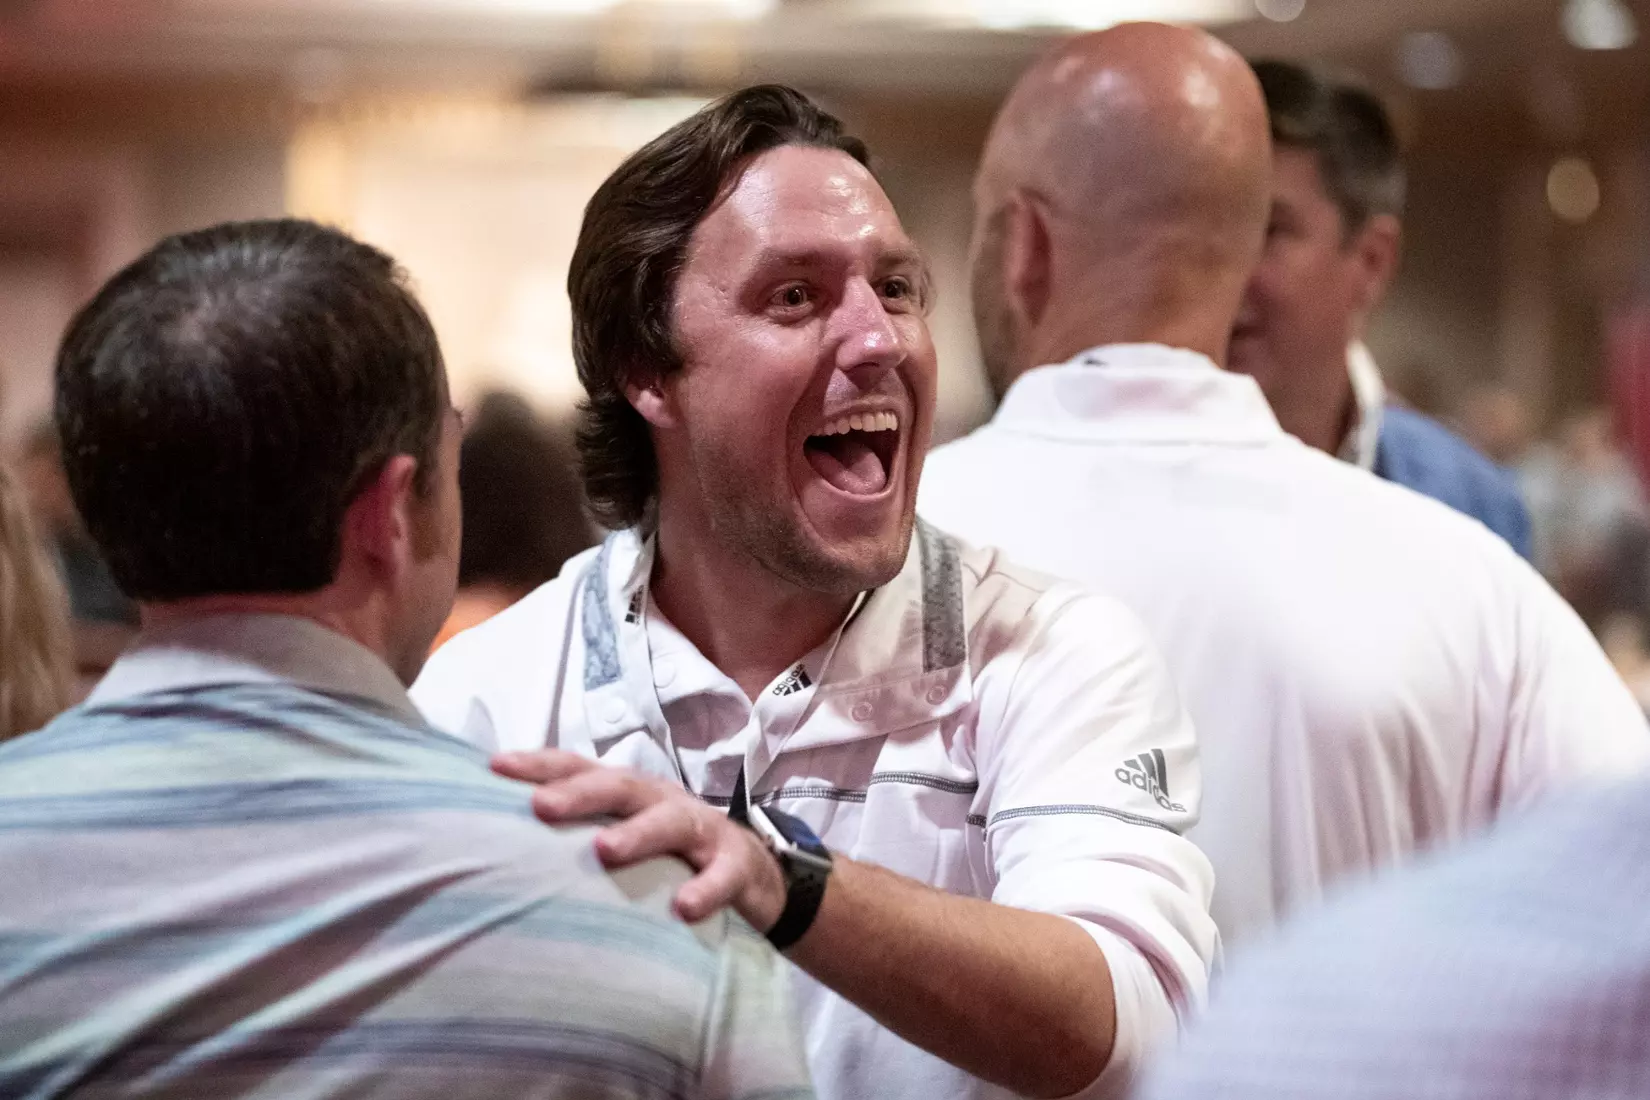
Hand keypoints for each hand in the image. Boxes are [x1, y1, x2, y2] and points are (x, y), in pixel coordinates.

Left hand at [492, 749, 787, 929]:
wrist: (752, 875)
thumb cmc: (670, 853)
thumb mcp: (627, 833)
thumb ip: (578, 832)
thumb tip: (498, 838)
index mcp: (631, 792)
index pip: (582, 768)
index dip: (540, 764)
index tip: (494, 767)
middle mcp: (662, 801)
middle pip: (621, 786)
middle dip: (580, 793)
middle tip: (541, 806)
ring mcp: (703, 829)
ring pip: (671, 821)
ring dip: (638, 834)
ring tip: (605, 851)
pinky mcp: (736, 864)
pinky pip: (722, 875)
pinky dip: (705, 889)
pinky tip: (684, 908)